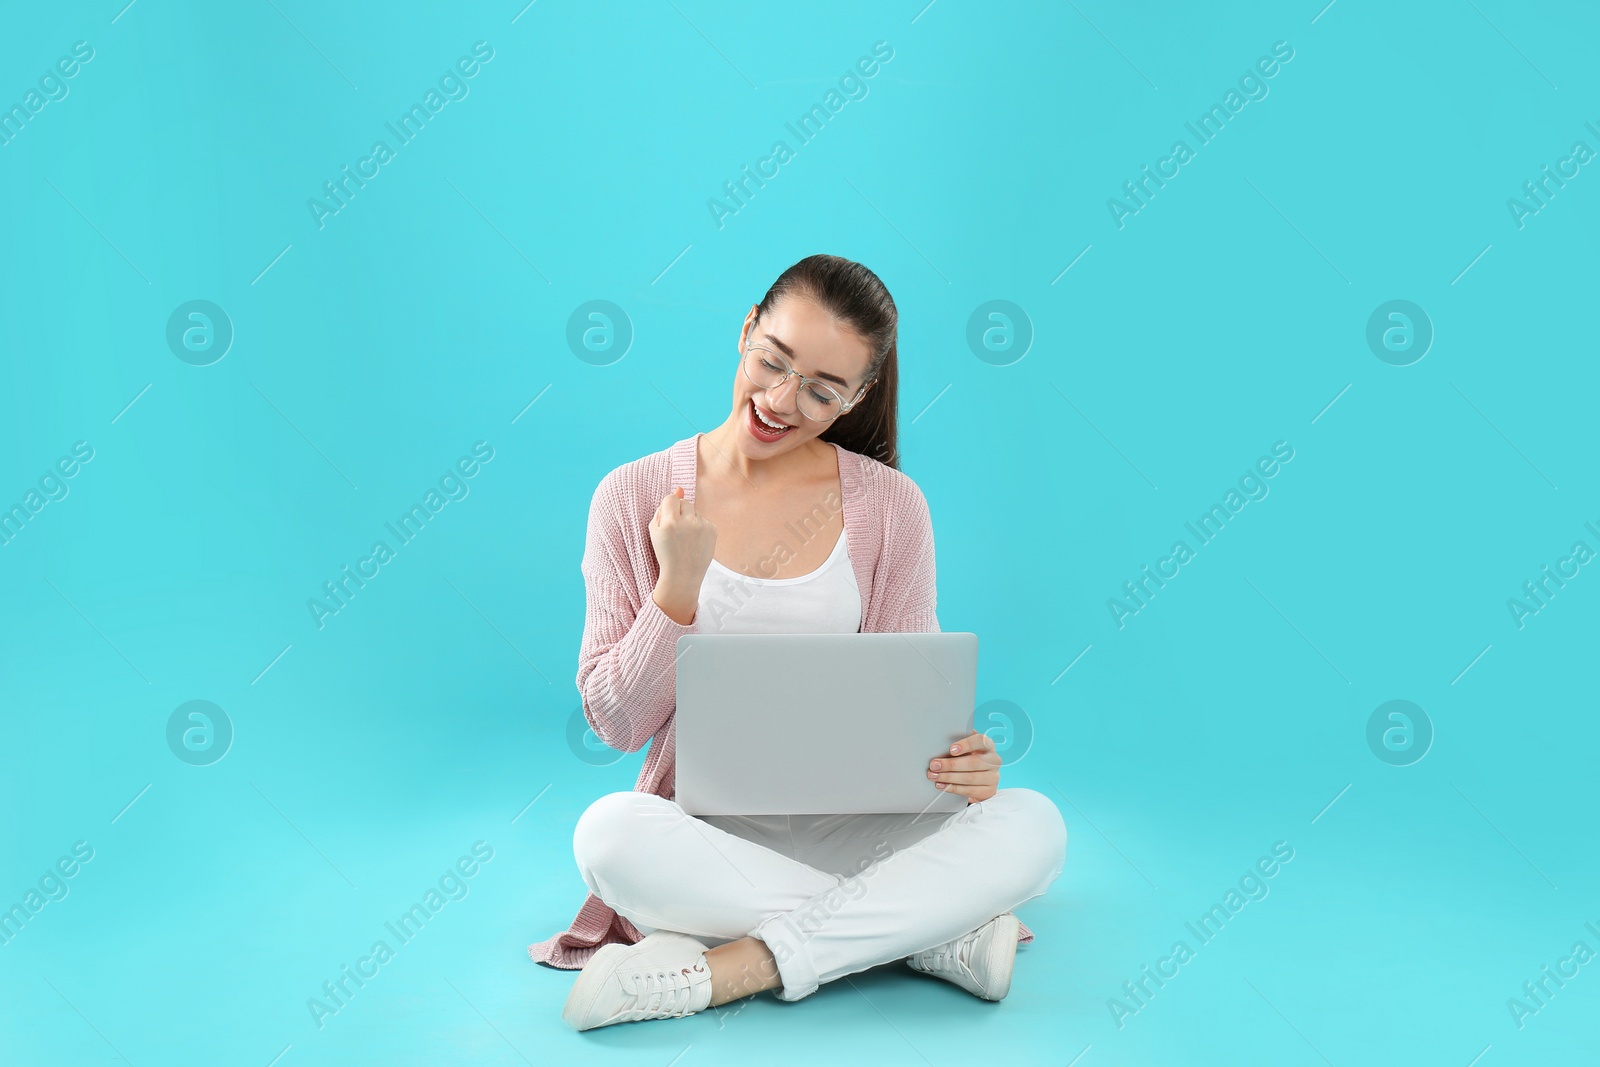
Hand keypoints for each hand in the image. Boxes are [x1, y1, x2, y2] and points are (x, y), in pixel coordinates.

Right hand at [649, 486, 716, 622]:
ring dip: (690, 520)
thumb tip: (680, 489)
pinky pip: (704, 520)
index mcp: (670, 522)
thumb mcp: (655, 531)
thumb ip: (662, 509)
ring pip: (695, 511)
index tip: (669, 519)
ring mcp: (702, 526)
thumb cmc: (665, 553)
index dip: (669, 508)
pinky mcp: (713, 530)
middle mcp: (687, 522)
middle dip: (680, 512)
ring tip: (686, 538)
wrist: (683, 574)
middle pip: (685, 503)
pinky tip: (695, 541)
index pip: (671, 498)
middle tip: (677, 531)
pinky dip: (700, 528)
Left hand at [927, 731, 1001, 803]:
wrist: (981, 781)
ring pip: (970, 778)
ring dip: (949, 777)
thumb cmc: (970, 759)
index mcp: (988, 746)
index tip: (951, 749)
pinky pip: (969, 790)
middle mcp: (994, 760)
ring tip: (934, 775)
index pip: (980, 741)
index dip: (966, 744)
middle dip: (951, 764)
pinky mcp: (989, 791)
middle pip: (973, 762)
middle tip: (934, 765)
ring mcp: (993, 777)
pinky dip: (953, 788)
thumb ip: (960, 745)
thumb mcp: (968, 750)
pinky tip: (942, 785)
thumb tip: (941, 741)